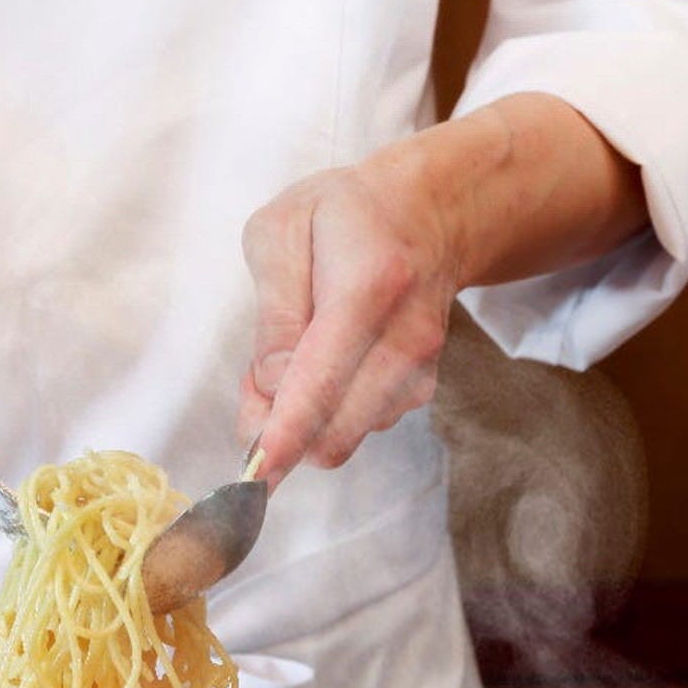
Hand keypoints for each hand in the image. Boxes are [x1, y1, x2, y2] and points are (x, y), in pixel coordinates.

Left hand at [238, 95, 647, 488]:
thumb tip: (274, 385)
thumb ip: (274, 313)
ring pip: (340, 439)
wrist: (432, 212)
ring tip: (293, 358)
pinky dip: (325, 414)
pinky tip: (323, 366)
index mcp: (366, 288)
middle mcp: (404, 341)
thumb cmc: (343, 216)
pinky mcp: (419, 393)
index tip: (255, 475)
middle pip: (331, 434)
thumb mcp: (281, 231)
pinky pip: (355, 429)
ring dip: (299, 421)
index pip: (320, 383)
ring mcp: (418, 372)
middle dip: (277, 431)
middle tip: (255, 381)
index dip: (283, 436)